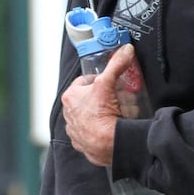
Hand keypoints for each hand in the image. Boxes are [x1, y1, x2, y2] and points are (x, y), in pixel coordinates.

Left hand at [61, 44, 135, 166]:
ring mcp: (75, 130)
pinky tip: (111, 127)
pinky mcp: (82, 143)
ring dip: (101, 113)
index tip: (110, 82)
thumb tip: (125, 50)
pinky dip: (100, 129)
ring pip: (89, 116)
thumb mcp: (109, 82)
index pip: (84, 81)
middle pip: (88, 98)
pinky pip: (91, 132)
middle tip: (116, 97)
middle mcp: (68, 113)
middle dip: (102, 97)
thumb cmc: (101, 115)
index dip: (99, 79)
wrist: (106, 143)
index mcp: (70, 97)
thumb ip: (117, 64)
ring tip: (116, 112)